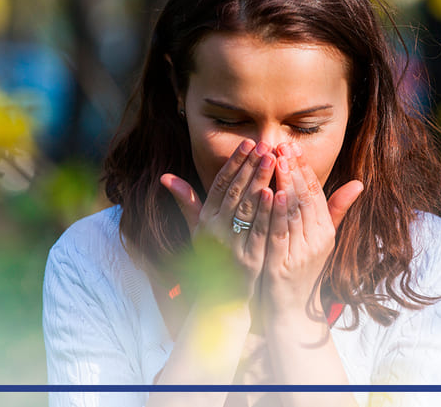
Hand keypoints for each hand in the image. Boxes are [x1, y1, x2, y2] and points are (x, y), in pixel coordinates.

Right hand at [161, 139, 276, 301]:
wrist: (221, 298)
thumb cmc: (212, 257)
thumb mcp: (197, 229)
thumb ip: (187, 202)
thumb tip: (165, 176)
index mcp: (204, 220)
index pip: (219, 185)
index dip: (233, 163)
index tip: (247, 143)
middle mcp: (214, 231)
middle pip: (233, 193)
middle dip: (249, 167)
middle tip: (264, 145)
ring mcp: (231, 246)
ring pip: (245, 208)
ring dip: (259, 182)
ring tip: (273, 161)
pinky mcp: (248, 260)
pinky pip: (257, 231)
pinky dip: (265, 212)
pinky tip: (274, 193)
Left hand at [261, 142, 362, 320]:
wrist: (291, 312)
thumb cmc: (301, 270)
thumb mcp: (320, 239)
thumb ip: (334, 211)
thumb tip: (359, 183)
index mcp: (325, 231)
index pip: (316, 194)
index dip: (305, 169)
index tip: (292, 146)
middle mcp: (317, 241)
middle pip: (306, 199)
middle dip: (294, 170)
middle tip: (282, 145)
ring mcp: (301, 253)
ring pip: (294, 212)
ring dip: (285, 184)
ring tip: (276, 161)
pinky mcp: (284, 265)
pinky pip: (280, 234)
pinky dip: (277, 213)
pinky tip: (271, 194)